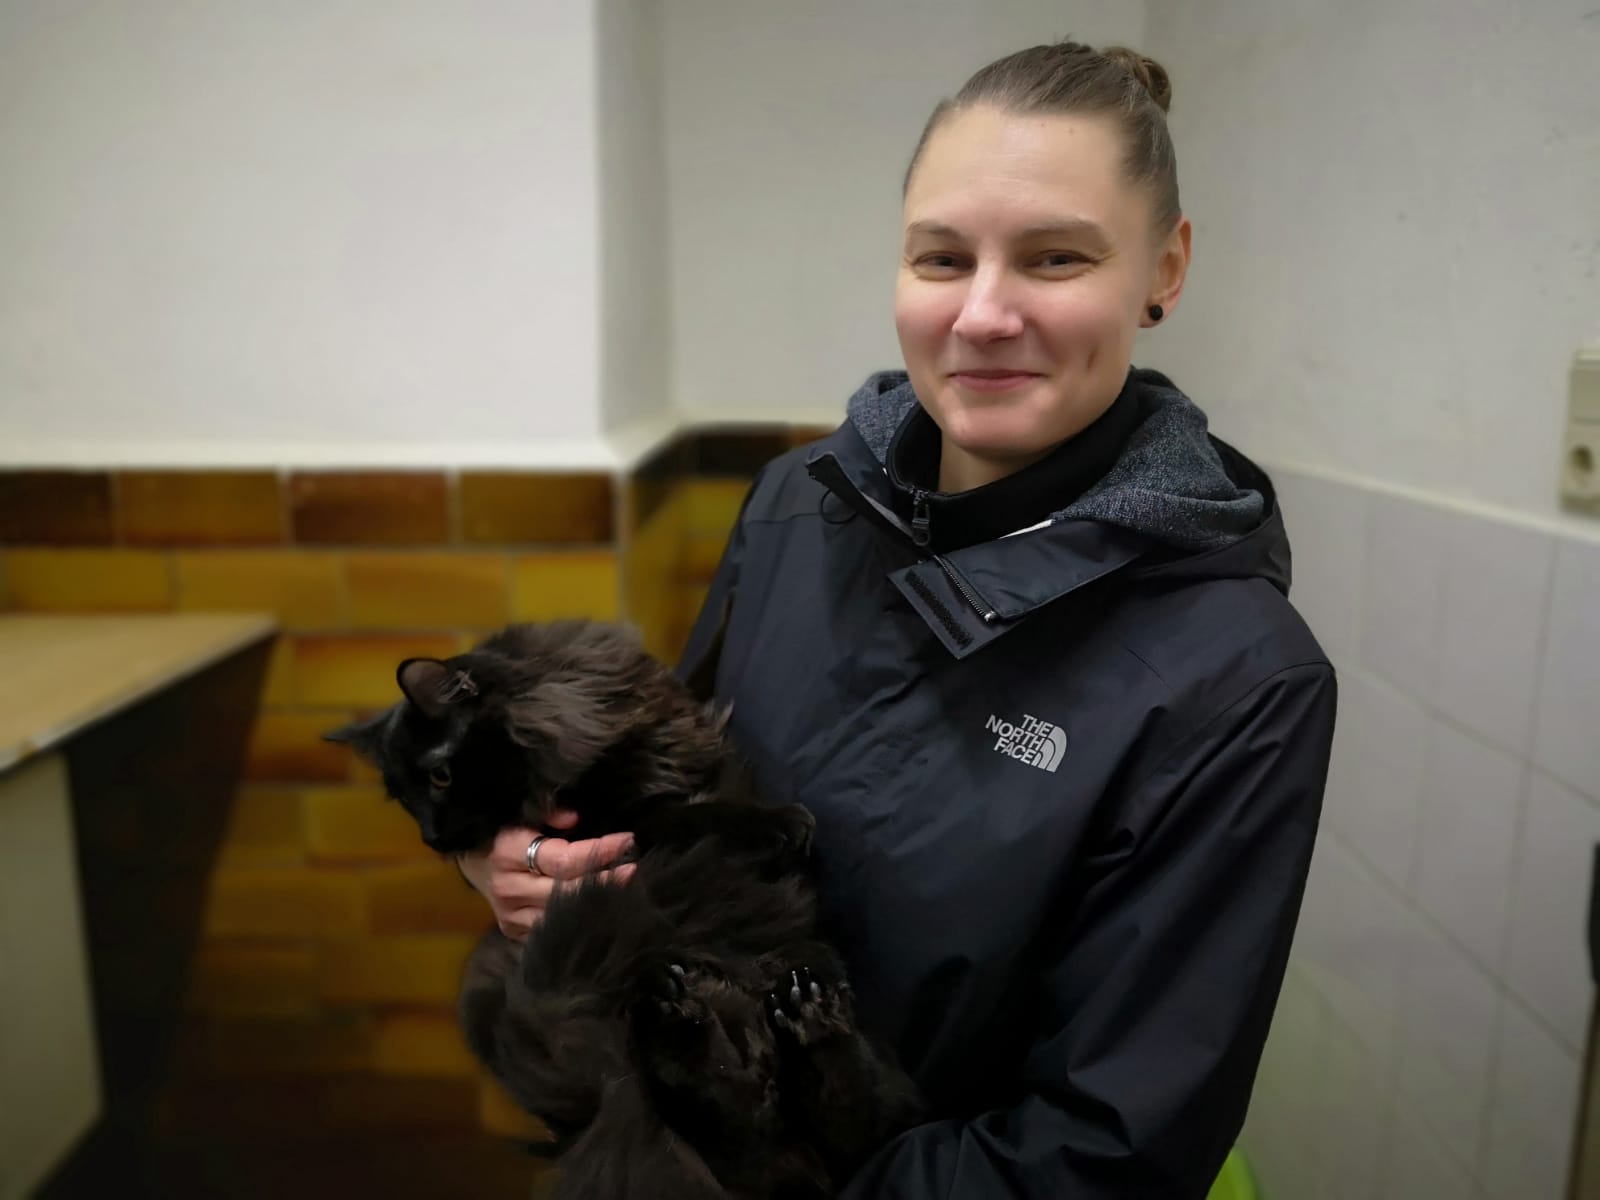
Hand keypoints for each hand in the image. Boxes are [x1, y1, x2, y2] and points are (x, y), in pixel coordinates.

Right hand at [456, 808, 635, 941]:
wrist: (474, 863)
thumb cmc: (505, 832)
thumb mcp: (521, 814)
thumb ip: (547, 813)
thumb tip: (574, 818)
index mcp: (508, 853)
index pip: (562, 858)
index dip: (598, 851)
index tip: (626, 840)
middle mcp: (508, 888)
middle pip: (567, 889)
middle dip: (606, 879)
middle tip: (634, 868)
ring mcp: (510, 916)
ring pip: (562, 915)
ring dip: (597, 903)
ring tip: (627, 890)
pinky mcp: (515, 933)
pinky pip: (553, 931)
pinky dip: (580, 922)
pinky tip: (604, 911)